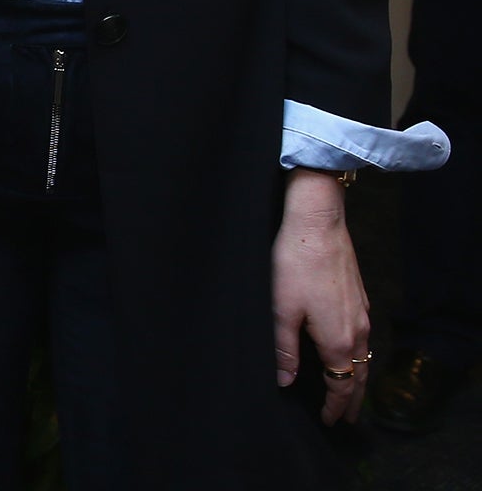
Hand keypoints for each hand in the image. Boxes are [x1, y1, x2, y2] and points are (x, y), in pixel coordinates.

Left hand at [272, 168, 371, 425]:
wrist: (318, 224)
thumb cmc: (295, 265)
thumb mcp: (281, 309)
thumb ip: (284, 349)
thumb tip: (285, 381)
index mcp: (338, 340)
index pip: (341, 384)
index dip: (335, 406)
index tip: (329, 421)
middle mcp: (357, 331)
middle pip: (358, 375)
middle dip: (351, 399)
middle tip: (345, 418)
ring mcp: (362, 314)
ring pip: (363, 357)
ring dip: (356, 378)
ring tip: (348, 392)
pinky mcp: (359, 298)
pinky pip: (363, 338)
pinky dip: (358, 356)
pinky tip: (348, 352)